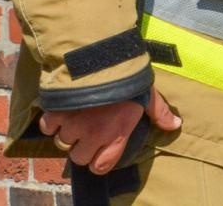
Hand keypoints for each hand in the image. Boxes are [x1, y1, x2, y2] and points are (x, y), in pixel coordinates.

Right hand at [39, 88, 178, 174]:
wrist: (100, 56)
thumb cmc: (127, 75)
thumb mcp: (147, 92)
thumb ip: (159, 112)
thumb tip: (176, 125)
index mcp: (115, 133)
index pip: (101, 166)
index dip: (99, 161)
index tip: (99, 151)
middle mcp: (93, 134)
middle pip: (78, 157)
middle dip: (81, 147)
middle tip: (86, 130)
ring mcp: (72, 124)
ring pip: (62, 142)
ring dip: (67, 132)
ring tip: (76, 118)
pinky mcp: (55, 111)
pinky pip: (47, 128)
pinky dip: (51, 122)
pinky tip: (61, 112)